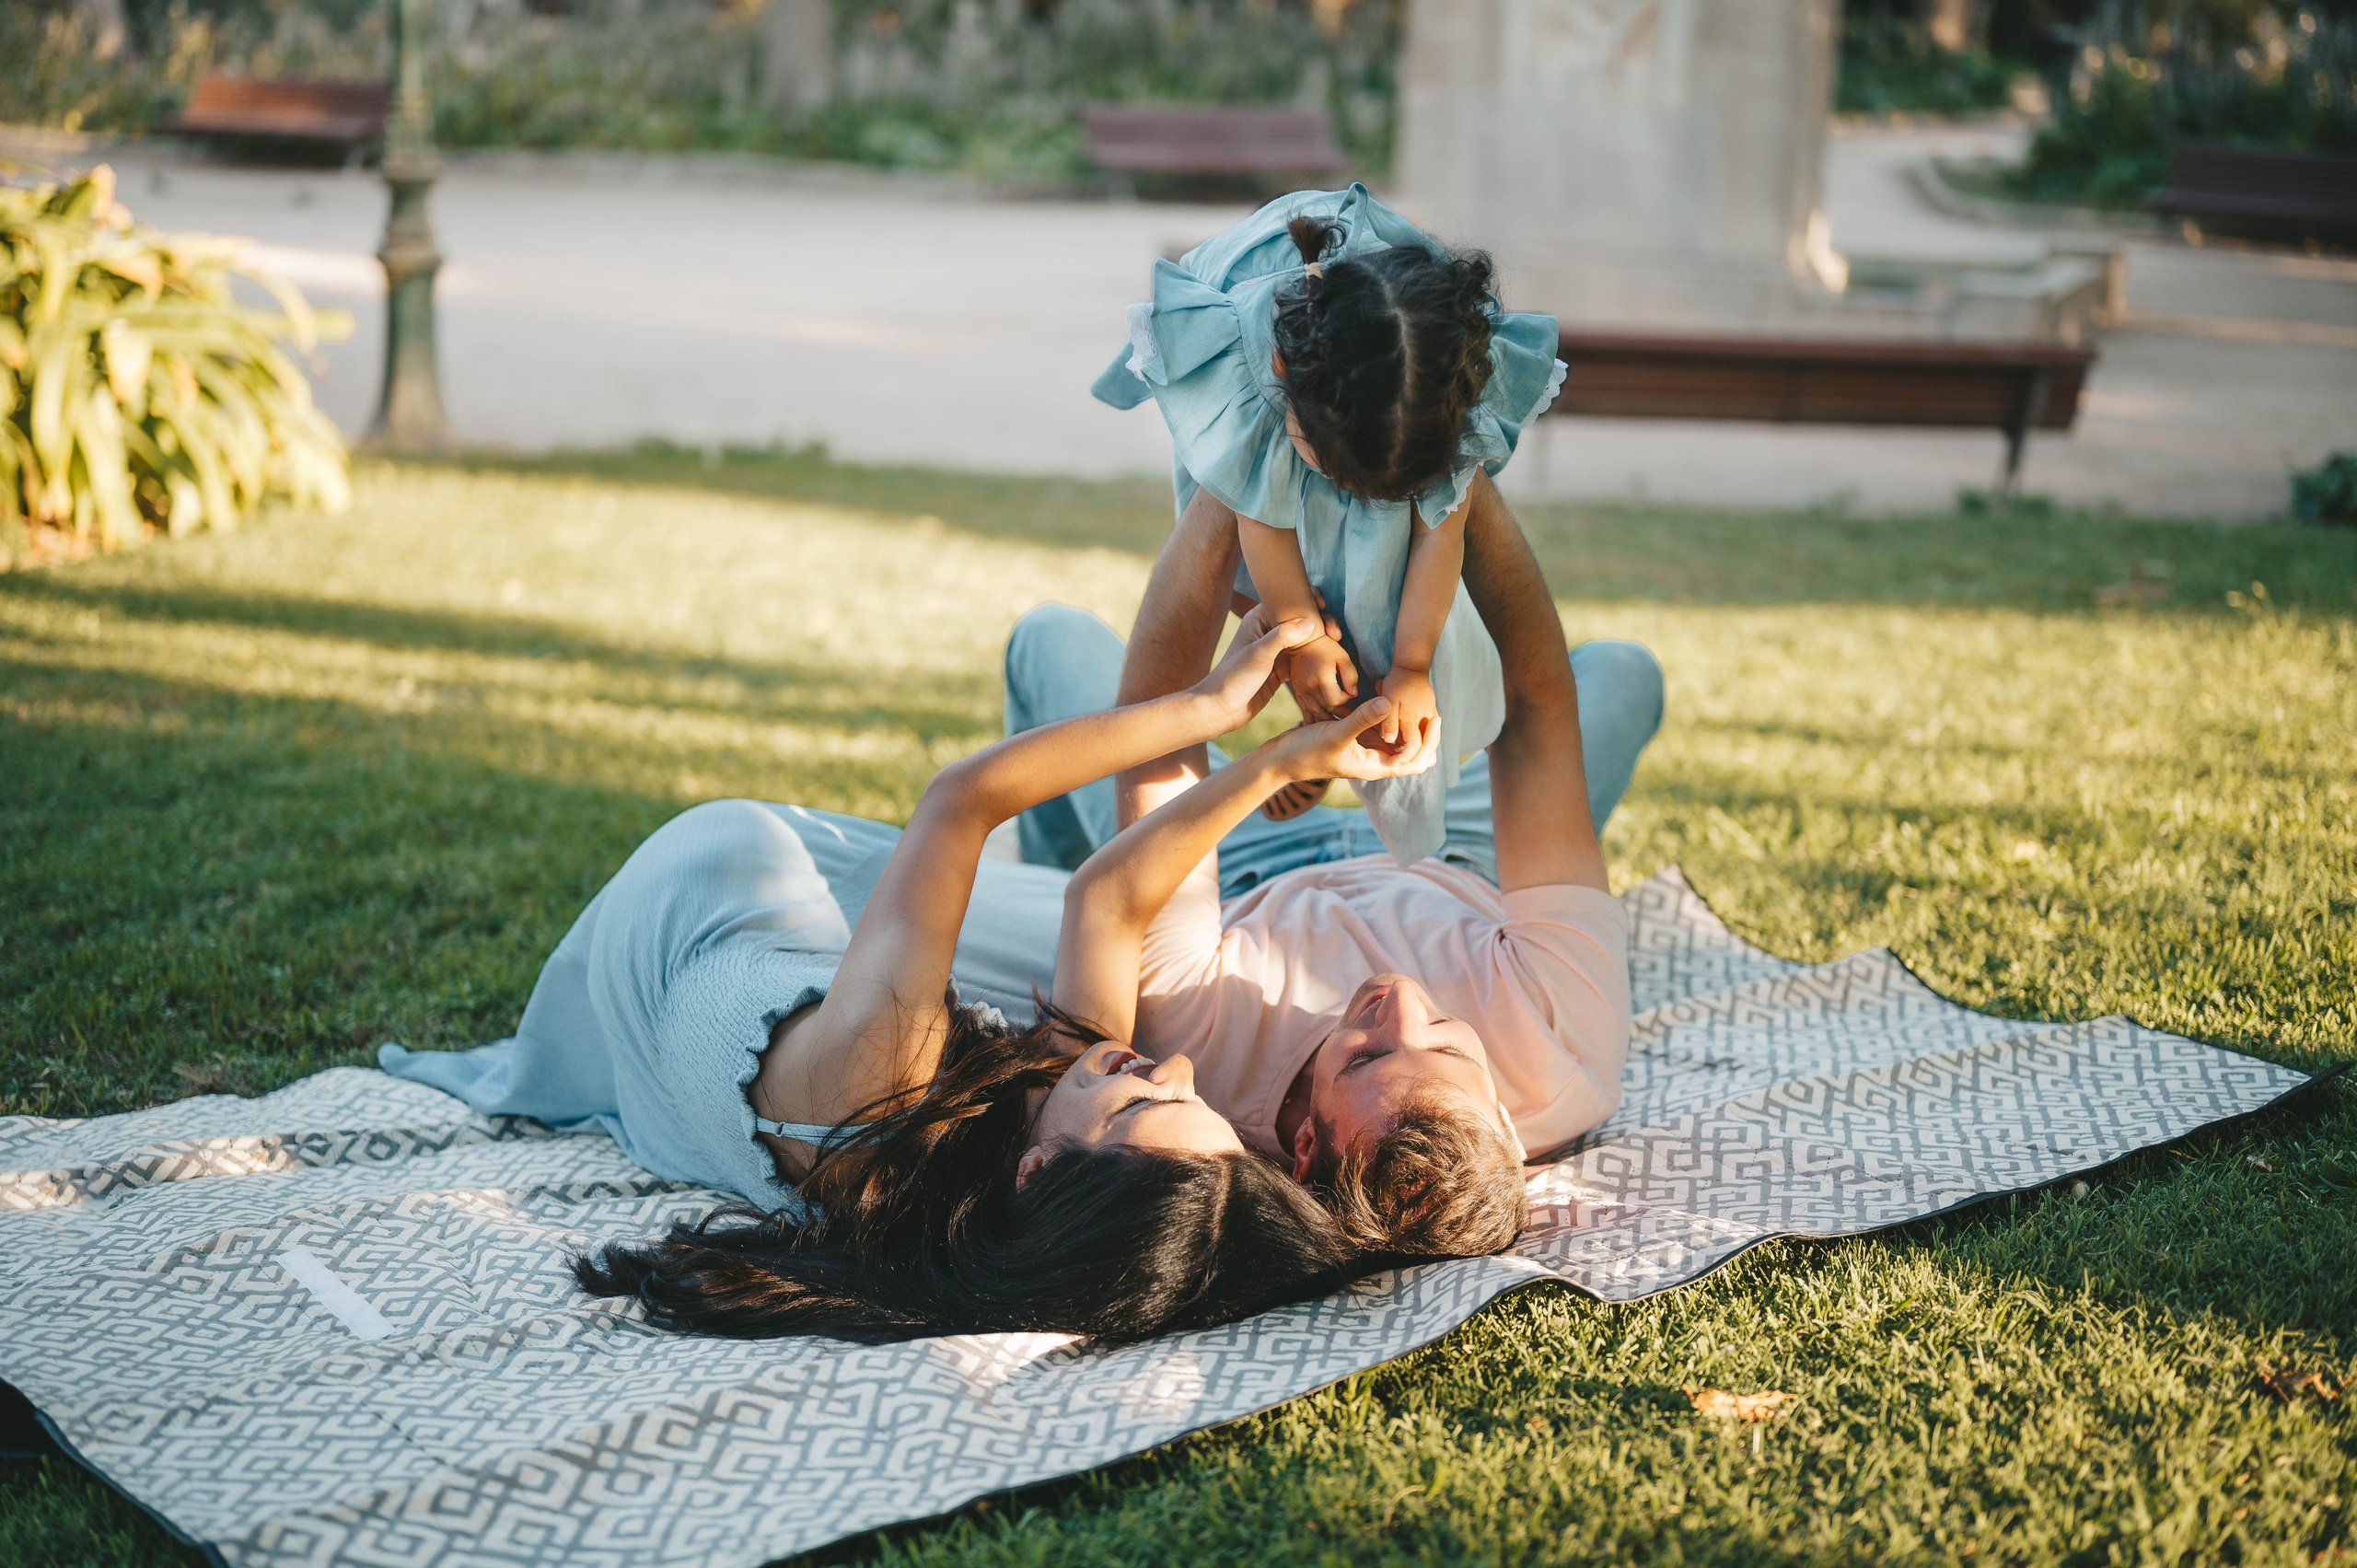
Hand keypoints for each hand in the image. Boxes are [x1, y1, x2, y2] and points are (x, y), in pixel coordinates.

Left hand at [1234, 591, 1347, 711]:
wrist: (1222, 709)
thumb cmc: (1233, 678)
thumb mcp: (1258, 655)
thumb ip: (1282, 637)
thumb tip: (1310, 622)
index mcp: (1259, 619)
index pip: (1287, 600)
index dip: (1307, 599)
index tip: (1323, 605)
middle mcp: (1269, 631)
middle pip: (1301, 618)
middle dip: (1320, 621)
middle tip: (1335, 634)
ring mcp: (1277, 650)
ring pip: (1306, 639)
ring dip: (1322, 640)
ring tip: (1337, 644)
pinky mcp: (1282, 668)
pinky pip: (1305, 658)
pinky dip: (1317, 658)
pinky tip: (1330, 662)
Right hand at [1270, 698, 1439, 785]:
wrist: (1280, 757)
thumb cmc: (1306, 752)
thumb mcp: (1336, 733)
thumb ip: (1363, 719)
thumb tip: (1389, 703)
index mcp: (1375, 765)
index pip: (1416, 762)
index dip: (1429, 742)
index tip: (1434, 718)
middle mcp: (1373, 759)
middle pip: (1412, 751)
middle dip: (1423, 733)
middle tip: (1431, 709)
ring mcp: (1364, 748)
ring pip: (1396, 736)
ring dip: (1405, 720)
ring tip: (1409, 694)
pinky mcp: (1354, 736)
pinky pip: (1378, 725)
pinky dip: (1386, 712)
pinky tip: (1383, 690)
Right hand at [1284, 634, 1358, 720]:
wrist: (1302, 641)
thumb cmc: (1327, 647)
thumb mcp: (1343, 657)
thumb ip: (1351, 676)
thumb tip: (1354, 694)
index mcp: (1322, 678)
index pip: (1336, 700)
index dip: (1346, 700)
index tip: (1351, 694)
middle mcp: (1309, 686)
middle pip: (1326, 708)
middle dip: (1340, 712)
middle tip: (1351, 716)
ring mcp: (1301, 690)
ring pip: (1315, 712)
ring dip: (1328, 718)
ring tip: (1339, 722)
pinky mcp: (1297, 691)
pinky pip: (1304, 710)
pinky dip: (1314, 718)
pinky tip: (1321, 723)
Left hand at [1375, 665, 1440, 768]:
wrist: (1412, 666)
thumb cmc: (1397, 682)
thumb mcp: (1388, 700)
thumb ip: (1388, 721)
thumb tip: (1389, 740)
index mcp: (1414, 720)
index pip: (1414, 747)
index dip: (1404, 758)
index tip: (1393, 764)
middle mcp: (1427, 721)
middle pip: (1428, 749)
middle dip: (1417, 760)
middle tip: (1401, 767)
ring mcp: (1431, 718)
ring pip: (1432, 742)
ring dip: (1422, 753)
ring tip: (1406, 761)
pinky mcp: (1432, 714)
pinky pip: (1431, 734)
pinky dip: (1424, 743)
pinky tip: (1413, 748)